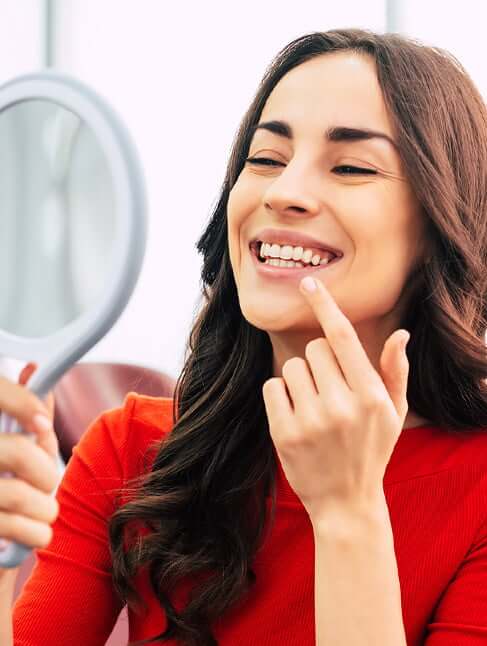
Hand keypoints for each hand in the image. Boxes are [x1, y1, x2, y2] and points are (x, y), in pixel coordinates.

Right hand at [0, 362, 58, 570]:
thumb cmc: (5, 491)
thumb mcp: (11, 448)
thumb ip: (25, 416)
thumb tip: (33, 370)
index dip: (21, 402)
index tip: (41, 422)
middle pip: (17, 451)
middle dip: (45, 472)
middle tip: (47, 484)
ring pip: (19, 493)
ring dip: (44, 508)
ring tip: (44, 513)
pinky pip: (13, 527)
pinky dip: (36, 534)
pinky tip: (35, 534)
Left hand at [262, 276, 409, 524]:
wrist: (346, 503)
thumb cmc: (372, 450)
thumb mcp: (394, 413)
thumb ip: (396, 372)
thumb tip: (400, 334)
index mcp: (371, 395)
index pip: (344, 337)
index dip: (325, 306)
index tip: (308, 283)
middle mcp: (341, 405)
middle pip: (314, 349)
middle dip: (320, 363)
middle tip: (329, 391)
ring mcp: (310, 420)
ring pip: (291, 367)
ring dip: (299, 380)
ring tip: (313, 407)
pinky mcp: (284, 433)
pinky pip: (272, 387)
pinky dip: (280, 396)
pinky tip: (295, 417)